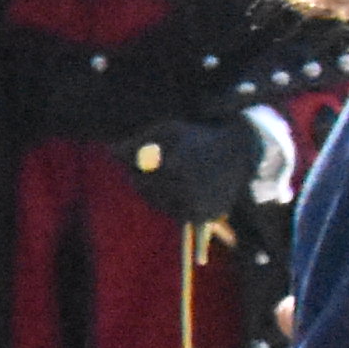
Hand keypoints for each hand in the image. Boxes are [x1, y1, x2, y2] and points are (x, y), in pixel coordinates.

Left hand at [134, 115, 265, 227]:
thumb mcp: (167, 131)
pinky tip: (188, 211)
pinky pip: (178, 214)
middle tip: (138, 174)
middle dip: (143, 183)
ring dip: (158, 195)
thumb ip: (137, 142)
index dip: (133, 171)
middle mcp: (189, 190)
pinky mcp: (206, 216)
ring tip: (172, 177)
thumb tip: (109, 152)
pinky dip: (176, 205)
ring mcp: (198, 205)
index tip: (131, 165)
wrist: (239, 151)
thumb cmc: (198, 137)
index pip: (138, 179)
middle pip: (148, 195)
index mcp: (176, 167)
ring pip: (162, 206)